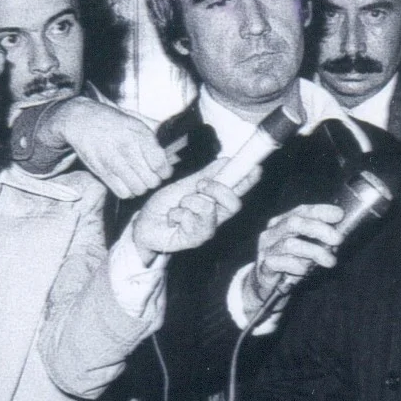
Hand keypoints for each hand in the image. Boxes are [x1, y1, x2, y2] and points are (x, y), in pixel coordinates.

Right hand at [52, 97, 175, 198]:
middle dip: (153, 180)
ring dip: (141, 187)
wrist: (83, 121)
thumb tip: (169, 163)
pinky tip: (126, 182)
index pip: (160, 164)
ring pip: (138, 189)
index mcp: (139, 134)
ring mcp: (112, 161)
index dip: (165, 172)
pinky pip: (123, 193)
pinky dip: (128, 192)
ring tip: (138, 179)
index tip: (163, 171)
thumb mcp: (137, 124)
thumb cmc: (115, 124)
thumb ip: (153, 143)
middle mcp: (126, 148)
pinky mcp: (101, 171)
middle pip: (151, 180)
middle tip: (150, 175)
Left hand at [128, 160, 247, 258]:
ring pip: (209, 208)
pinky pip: (191, 219)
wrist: (144, 224)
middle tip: (199, 185)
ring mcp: (206, 230)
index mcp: (216, 202)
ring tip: (179, 206)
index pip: (238, 191)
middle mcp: (216, 217)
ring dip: (189, 202)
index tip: (256, 168)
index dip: (249, 180)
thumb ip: (206, 175)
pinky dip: (177, 214)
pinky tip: (172, 219)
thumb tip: (227, 160)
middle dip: (217, 188)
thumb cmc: (165, 206)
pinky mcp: (194, 240)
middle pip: (234, 204)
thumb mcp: (185, 186)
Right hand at [243, 203, 345, 314]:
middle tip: (338, 239)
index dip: (321, 211)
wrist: (265, 286)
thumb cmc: (289, 264)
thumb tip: (340, 235)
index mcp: (282, 222)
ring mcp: (266, 249)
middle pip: (294, 223)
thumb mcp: (306, 249)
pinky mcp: (264, 266)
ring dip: (314, 252)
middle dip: (319, 229)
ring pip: (290, 244)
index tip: (339, 215)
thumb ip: (319, 240)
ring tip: (330, 261)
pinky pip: (281, 263)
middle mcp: (272, 232)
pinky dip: (297, 266)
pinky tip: (305, 271)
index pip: (301, 210)